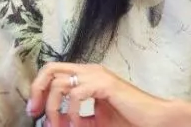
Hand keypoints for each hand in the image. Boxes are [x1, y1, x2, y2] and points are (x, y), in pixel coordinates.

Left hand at [27, 62, 170, 126]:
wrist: (155, 120)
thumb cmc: (129, 119)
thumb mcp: (96, 121)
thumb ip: (77, 119)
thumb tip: (55, 124)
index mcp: (86, 75)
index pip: (53, 72)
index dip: (39, 89)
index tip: (34, 111)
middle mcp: (89, 70)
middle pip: (50, 69)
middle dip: (38, 90)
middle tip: (35, 113)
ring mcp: (97, 75)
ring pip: (60, 83)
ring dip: (54, 108)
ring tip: (59, 126)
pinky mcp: (105, 84)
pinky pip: (76, 95)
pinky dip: (73, 114)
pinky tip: (77, 125)